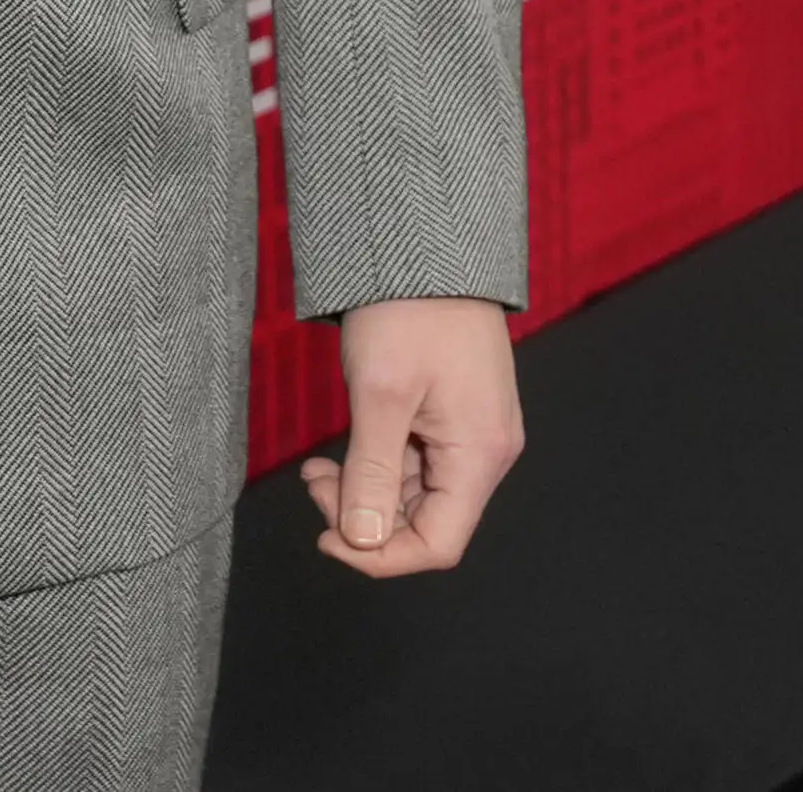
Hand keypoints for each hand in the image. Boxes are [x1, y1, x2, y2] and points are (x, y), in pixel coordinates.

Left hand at [298, 296, 519, 576]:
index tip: (328, 535)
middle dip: (365, 519)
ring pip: (418, 497)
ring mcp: (473, 434)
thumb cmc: (408, 310)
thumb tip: (361, 541)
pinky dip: (377, 467)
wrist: (425, 247)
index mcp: (480, 454)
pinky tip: (342, 453)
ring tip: (319, 467)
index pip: (438, 545)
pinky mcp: (456, 416)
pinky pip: (418, 466)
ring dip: (366, 492)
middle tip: (316, 482)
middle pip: (427, 524)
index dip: (381, 556)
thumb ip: (372, 475)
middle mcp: (486, 452)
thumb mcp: (379, 394)